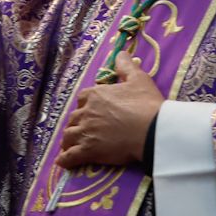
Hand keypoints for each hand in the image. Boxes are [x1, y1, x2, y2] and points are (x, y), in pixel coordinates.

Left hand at [57, 54, 163, 168]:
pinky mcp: (88, 151)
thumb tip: (120, 53)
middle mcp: (86, 112)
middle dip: (77, 124)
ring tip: (71, 146)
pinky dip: (65, 159)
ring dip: (69, 141)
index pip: (82, 99)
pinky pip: (70, 156)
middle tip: (83, 131)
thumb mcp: (139, 79)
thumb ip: (126, 66)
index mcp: (95, 95)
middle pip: (73, 118)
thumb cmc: (146, 104)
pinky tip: (63, 162)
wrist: (152, 130)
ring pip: (68, 136)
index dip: (85, 106)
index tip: (91, 111)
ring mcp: (85, 132)